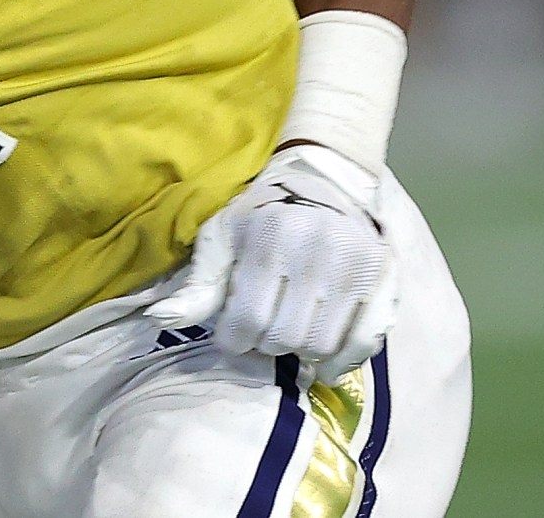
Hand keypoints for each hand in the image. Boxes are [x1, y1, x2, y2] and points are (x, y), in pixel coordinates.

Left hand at [146, 143, 396, 378]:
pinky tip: (324, 363)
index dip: (234, 338)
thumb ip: (197, 284)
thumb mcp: (221, 238)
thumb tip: (159, 319)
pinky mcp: (384, 281)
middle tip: (261, 329)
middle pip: (285, 337)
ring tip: (289, 332)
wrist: (323, 180)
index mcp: (271, 240)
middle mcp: (319, 254)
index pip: (248, 321)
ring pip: (321, 345)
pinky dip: (343, 362)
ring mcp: (357, 268)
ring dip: (299, 351)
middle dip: (264, 342)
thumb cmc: (261, 212)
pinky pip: (365, 342)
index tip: (232, 333)